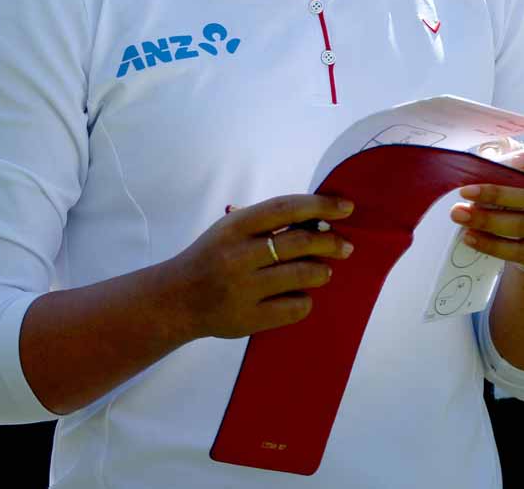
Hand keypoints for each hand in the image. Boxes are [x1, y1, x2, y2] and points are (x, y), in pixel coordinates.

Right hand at [162, 195, 354, 339]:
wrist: (177, 299)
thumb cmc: (213, 257)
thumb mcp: (230, 230)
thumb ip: (267, 224)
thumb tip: (319, 218)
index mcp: (235, 227)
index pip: (285, 208)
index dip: (321, 205)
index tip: (347, 207)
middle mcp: (238, 256)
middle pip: (300, 242)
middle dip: (331, 242)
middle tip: (346, 246)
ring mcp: (243, 289)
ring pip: (302, 275)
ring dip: (322, 271)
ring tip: (325, 271)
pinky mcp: (248, 319)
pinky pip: (295, 307)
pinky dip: (306, 300)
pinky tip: (302, 296)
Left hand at [451, 145, 523, 271]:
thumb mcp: (520, 177)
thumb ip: (504, 166)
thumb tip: (478, 163)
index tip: (515, 160)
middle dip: (497, 194)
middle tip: (465, 191)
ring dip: (488, 220)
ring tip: (459, 214)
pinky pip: (518, 250)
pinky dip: (491, 244)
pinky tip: (469, 236)